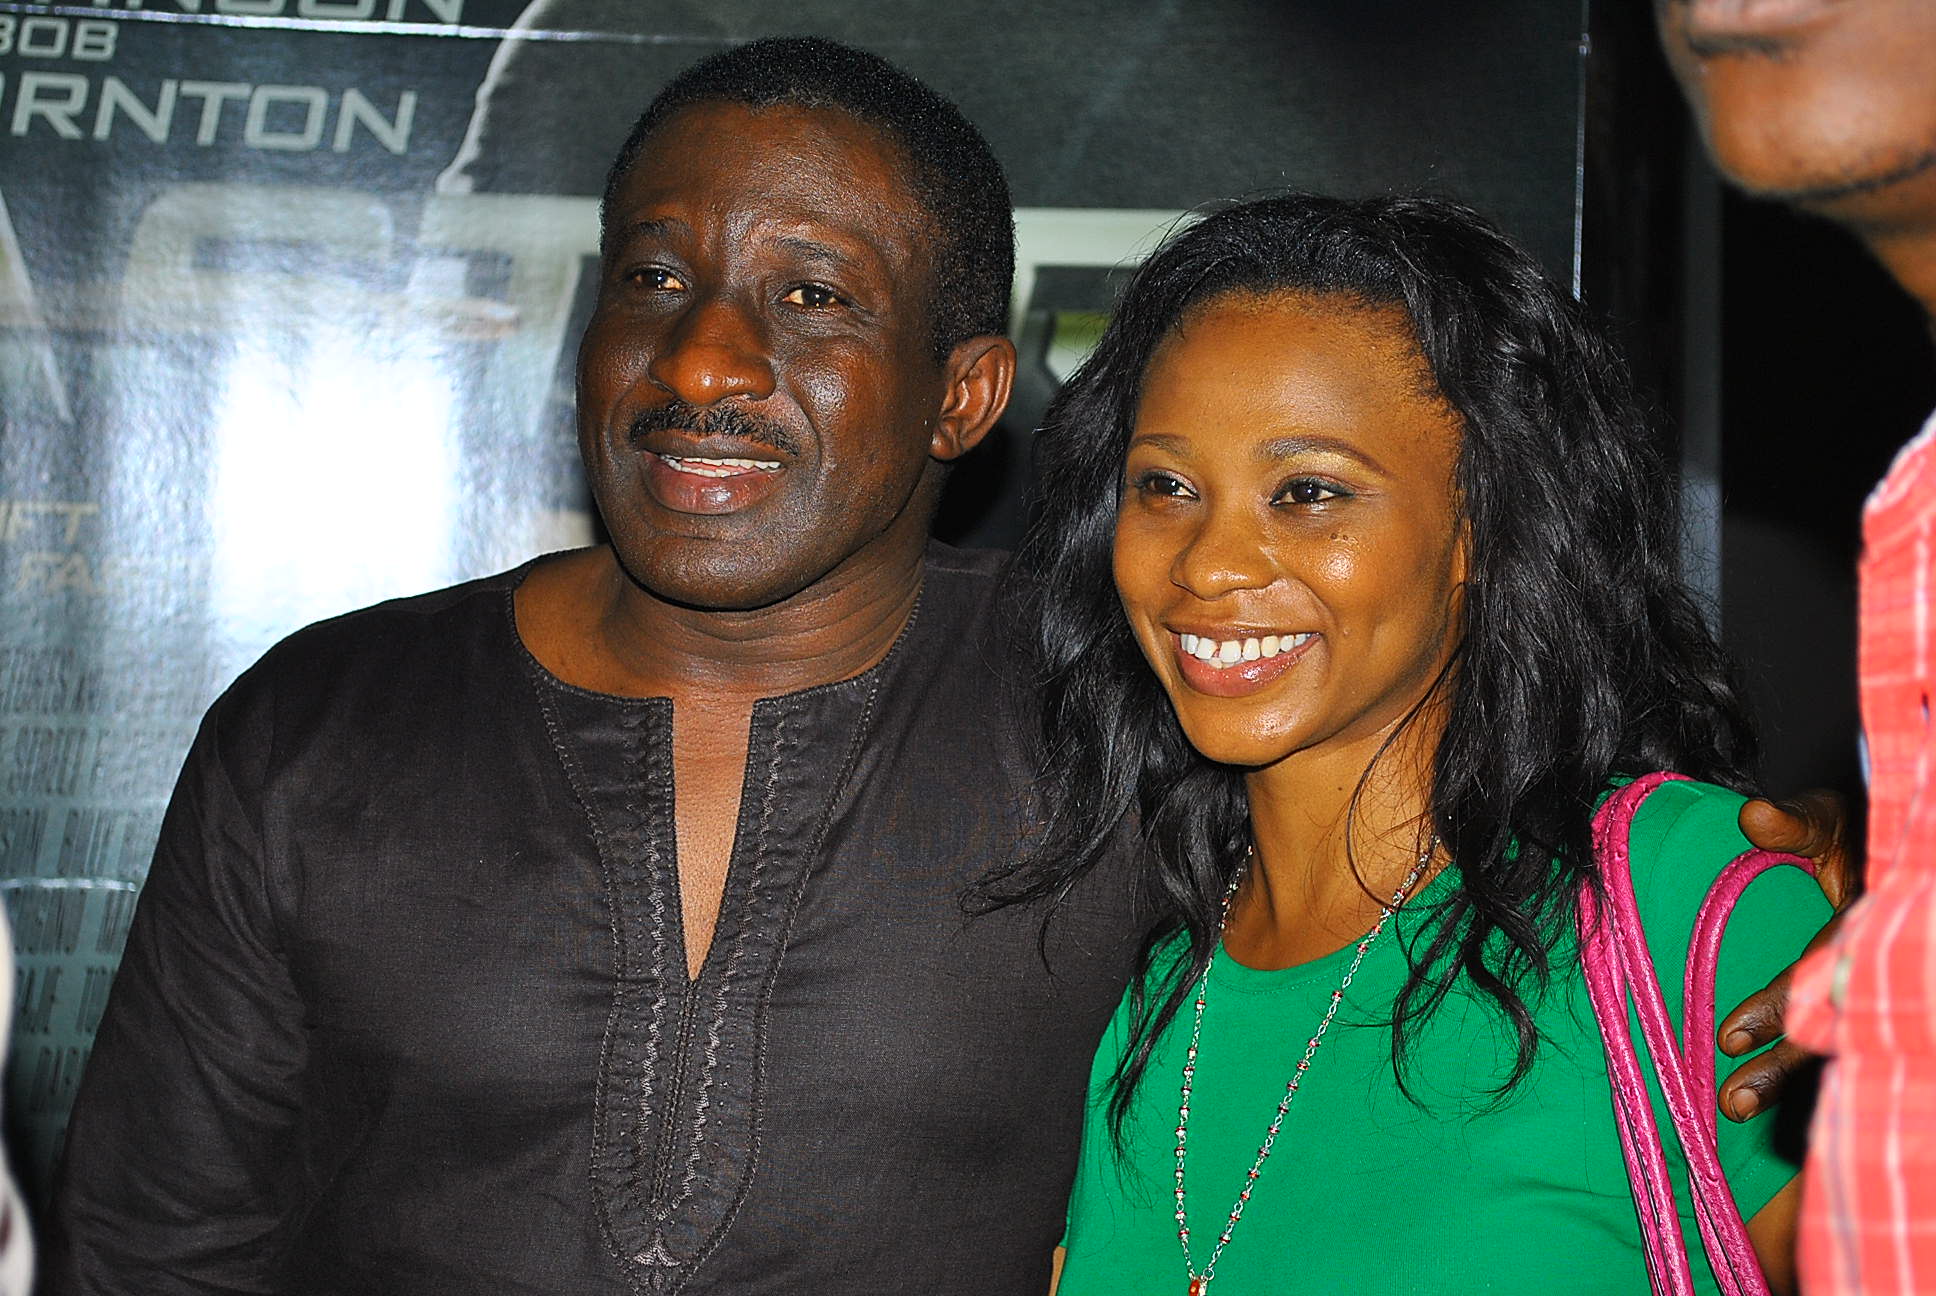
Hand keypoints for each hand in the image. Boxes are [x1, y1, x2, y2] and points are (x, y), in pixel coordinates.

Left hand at [1716, 791, 1860, 1121]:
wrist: (1897, 843)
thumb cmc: (1856, 833)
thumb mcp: (1830, 819)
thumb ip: (1796, 824)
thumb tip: (1751, 817)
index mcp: (1871, 921)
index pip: (1822, 974)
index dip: (1779, 1005)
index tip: (1729, 1035)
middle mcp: (1879, 961)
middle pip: (1834, 1024)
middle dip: (1784, 1065)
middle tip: (1733, 1101)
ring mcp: (1879, 984)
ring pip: (1838, 1040)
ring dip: (1790, 1074)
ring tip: (1736, 1106)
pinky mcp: (1870, 1001)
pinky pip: (1842, 1036)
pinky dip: (1811, 1062)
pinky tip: (1772, 1096)